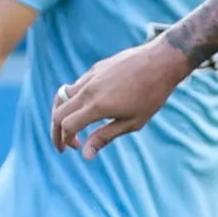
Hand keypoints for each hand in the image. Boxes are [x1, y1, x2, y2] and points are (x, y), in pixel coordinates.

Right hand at [51, 41, 193, 156]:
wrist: (161, 61)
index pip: (67, 125)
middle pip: (58, 112)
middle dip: (56, 131)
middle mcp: (88, 90)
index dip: (64, 140)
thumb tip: (85, 155)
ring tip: (70, 126)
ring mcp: (90, 76)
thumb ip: (105, 137)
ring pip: (63, 96)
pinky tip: (86, 108)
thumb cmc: (151, 95)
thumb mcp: (132, 122)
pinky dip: (73, 100)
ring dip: (61, 113)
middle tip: (64, 144)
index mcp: (97, 106)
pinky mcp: (95, 69)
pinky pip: (75, 86)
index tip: (71, 149)